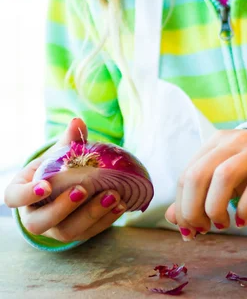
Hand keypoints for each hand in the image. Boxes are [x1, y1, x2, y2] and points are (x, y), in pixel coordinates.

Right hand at [4, 118, 125, 242]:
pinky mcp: (76, 234)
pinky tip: (121, 204)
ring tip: (112, 195)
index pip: (15, 198)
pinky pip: (90, 233)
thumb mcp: (58, 155)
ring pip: (68, 232)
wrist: (66, 188)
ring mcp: (55, 230)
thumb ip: (67, 141)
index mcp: (22, 194)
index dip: (27, 195)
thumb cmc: (56, 170)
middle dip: (62, 208)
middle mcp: (35, 216)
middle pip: (41, 222)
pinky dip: (107, 219)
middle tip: (82, 190)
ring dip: (92, 214)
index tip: (45, 186)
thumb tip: (78, 122)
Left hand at [165, 129, 246, 239]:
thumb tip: (173, 218)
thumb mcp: (221, 176)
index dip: (182, 206)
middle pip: (199, 175)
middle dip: (194, 209)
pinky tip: (242, 221)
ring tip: (222, 225)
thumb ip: (198, 194)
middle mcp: (232, 142)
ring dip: (216, 207)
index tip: (187, 229)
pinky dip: (245, 207)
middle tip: (203, 229)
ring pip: (225, 176)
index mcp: (214, 143)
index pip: (186, 174)